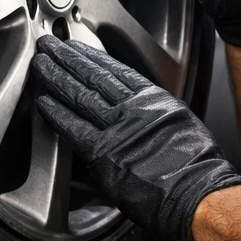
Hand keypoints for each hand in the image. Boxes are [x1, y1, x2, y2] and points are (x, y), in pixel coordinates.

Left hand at [30, 36, 240, 240]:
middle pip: (94, 75)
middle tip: (49, 45)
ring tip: (41, 64)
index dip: (93, 56)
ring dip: (56, 77)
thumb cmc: (199, 171)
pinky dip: (56, 114)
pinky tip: (43, 101)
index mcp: (156, 101)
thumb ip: (157, 119)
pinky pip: (73, 128)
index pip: (117, 71)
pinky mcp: (105, 153)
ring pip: (80, 94)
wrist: (200, 195)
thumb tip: (141, 120)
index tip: (78, 47)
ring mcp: (119, 129)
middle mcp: (136, 109)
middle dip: (69, 57)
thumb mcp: (183, 128)